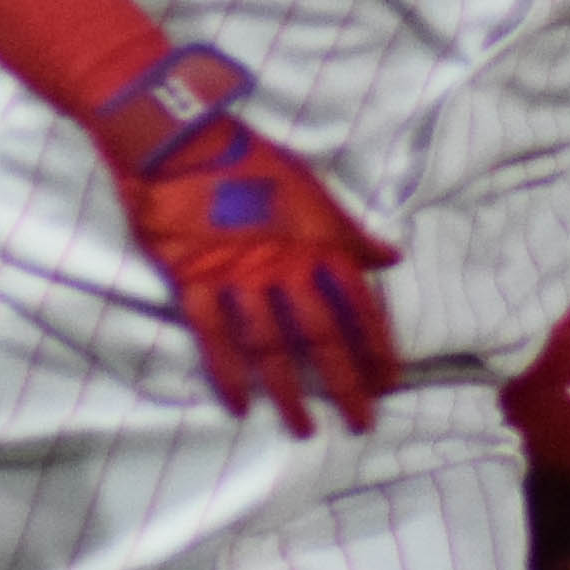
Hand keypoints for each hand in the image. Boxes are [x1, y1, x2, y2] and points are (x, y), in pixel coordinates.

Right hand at [90, 44, 399, 433]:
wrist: (178, 141)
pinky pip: (214, 337)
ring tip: (304, 427)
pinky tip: (240, 404)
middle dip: (345, 382)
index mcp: (316, 241)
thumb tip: (391, 259)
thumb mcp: (310, 188)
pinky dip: (227, 373)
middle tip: (361, 421)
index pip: (357, 304)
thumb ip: (348, 232)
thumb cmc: (249, 160)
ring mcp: (237, 277)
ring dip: (289, 391)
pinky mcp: (193, 281)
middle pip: (321, 335)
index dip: (376, 345)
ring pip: (270, 345)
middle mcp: (283, 266)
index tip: (390, 380)